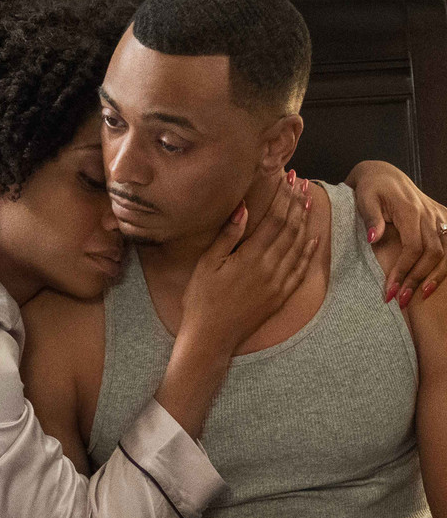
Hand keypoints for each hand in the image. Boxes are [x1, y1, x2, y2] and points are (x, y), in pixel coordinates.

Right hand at [181, 170, 315, 355]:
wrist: (211, 338)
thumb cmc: (202, 300)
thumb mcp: (208, 264)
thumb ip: (228, 236)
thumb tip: (244, 208)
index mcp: (251, 257)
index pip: (274, 219)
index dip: (283, 197)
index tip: (289, 179)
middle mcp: (270, 268)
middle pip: (289, 229)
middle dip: (296, 203)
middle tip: (302, 184)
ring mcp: (278, 284)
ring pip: (298, 246)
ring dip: (305, 222)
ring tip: (309, 202)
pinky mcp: (280, 297)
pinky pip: (300, 270)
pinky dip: (309, 252)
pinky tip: (314, 238)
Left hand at [347, 160, 446, 304]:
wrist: (383, 174)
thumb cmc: (371, 188)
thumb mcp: (364, 199)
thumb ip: (371, 218)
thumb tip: (373, 239)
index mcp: (409, 210)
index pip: (413, 247)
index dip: (403, 271)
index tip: (389, 290)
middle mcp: (428, 214)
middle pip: (432, 253)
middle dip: (417, 279)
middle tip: (400, 300)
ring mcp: (437, 216)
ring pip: (446, 251)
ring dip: (435, 276)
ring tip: (419, 296)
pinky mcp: (440, 219)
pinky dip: (445, 265)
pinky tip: (433, 281)